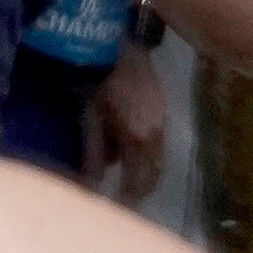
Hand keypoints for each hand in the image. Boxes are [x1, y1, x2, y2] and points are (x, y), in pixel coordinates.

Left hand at [79, 44, 167, 204]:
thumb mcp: (90, 120)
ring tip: (127, 175)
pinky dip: (146, 150)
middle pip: (154, 173)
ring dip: (145, 170)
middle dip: (141, 189)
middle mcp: (156, 132)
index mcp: (138, 139)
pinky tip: (131, 146)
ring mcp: (162, 117)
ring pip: (158, 156)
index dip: (129, 198)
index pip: (138, 182)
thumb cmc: (96, 82)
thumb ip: (93, 155)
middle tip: (125, 197)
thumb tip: (93, 185)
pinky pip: (157, 138)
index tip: (118, 208)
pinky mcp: (161, 104)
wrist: (115, 44)